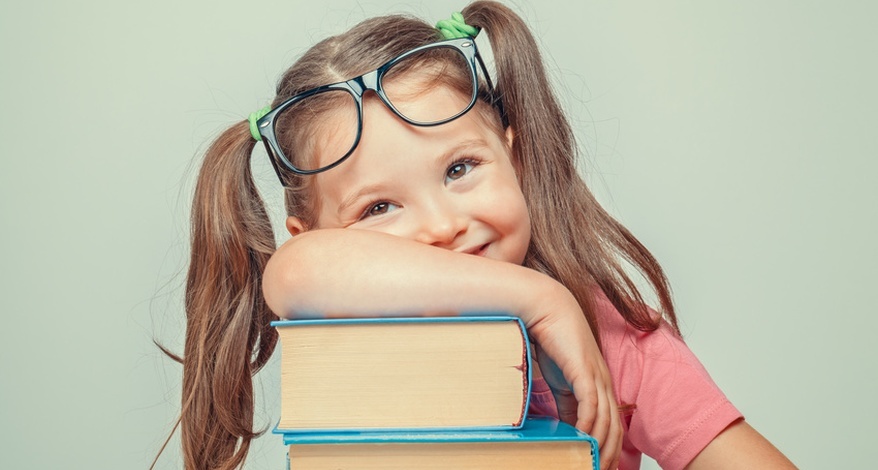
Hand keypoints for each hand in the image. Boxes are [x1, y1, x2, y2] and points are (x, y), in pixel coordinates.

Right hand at [529, 311, 621, 469]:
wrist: (549, 309)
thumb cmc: (554, 340)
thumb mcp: (561, 380)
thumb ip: (568, 402)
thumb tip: (568, 426)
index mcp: (601, 384)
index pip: (612, 424)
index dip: (609, 448)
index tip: (602, 465)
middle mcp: (604, 382)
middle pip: (614, 428)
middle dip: (608, 454)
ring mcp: (597, 376)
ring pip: (606, 420)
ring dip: (599, 445)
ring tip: (591, 463)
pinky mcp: (584, 371)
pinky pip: (590, 405)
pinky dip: (587, 424)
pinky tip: (580, 437)